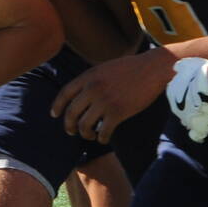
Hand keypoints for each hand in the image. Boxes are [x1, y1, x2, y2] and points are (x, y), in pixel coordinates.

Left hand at [53, 50, 170, 141]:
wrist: (152, 69)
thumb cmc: (130, 68)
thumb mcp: (104, 68)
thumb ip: (91, 80)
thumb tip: (80, 95)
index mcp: (88, 76)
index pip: (65, 94)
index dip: (57, 106)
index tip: (55, 115)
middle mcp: (92, 89)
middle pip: (71, 113)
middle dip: (69, 125)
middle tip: (71, 132)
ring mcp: (104, 101)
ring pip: (85, 125)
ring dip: (85, 134)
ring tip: (90, 135)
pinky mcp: (118, 112)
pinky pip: (103, 131)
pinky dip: (101, 138)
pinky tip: (104, 138)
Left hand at [165, 57, 207, 141]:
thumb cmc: (201, 71)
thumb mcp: (187, 64)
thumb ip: (180, 68)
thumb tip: (176, 68)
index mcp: (171, 92)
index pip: (176, 97)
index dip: (185, 96)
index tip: (193, 94)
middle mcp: (175, 107)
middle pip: (181, 110)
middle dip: (188, 108)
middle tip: (201, 104)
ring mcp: (186, 119)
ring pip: (188, 122)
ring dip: (194, 119)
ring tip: (205, 114)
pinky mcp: (198, 127)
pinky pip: (196, 135)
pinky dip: (199, 133)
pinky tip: (204, 129)